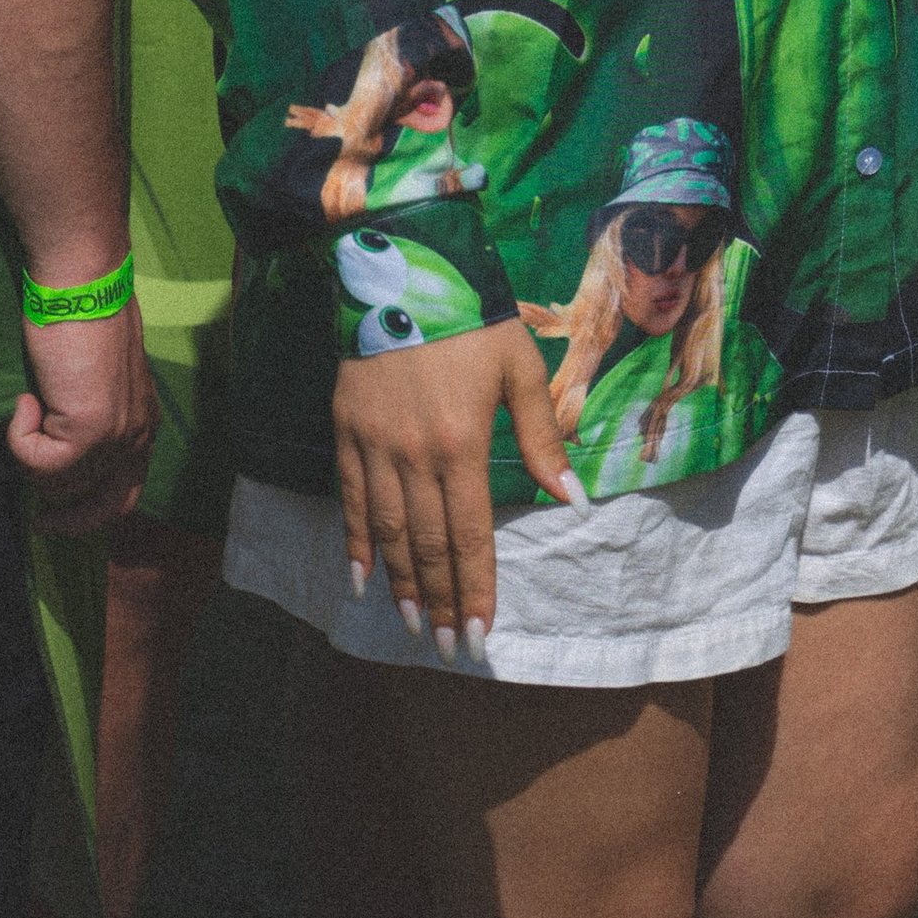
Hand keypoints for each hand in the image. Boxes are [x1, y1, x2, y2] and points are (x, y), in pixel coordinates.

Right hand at [11, 299, 155, 530]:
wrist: (81, 285)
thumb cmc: (79, 320)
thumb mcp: (93, 380)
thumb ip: (88, 416)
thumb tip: (57, 447)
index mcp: (143, 421)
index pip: (127, 490)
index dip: (93, 512)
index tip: (57, 514)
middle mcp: (139, 433)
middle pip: (109, 508)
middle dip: (71, 521)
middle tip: (39, 521)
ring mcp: (118, 435)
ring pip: (60, 485)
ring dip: (30, 456)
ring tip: (28, 409)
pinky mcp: (92, 431)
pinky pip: (39, 466)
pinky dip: (20, 440)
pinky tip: (26, 401)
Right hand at [334, 317, 582, 659]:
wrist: (404, 268)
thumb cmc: (473, 318)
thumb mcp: (520, 368)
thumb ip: (542, 438)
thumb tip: (572, 497)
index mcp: (463, 443)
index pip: (471, 534)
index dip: (475, 587)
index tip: (479, 634)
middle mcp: (415, 456)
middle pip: (428, 545)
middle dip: (440, 602)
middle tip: (448, 649)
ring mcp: (375, 447)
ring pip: (387, 533)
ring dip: (401, 584)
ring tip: (412, 627)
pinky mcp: (346, 434)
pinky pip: (349, 501)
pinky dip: (355, 545)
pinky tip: (362, 580)